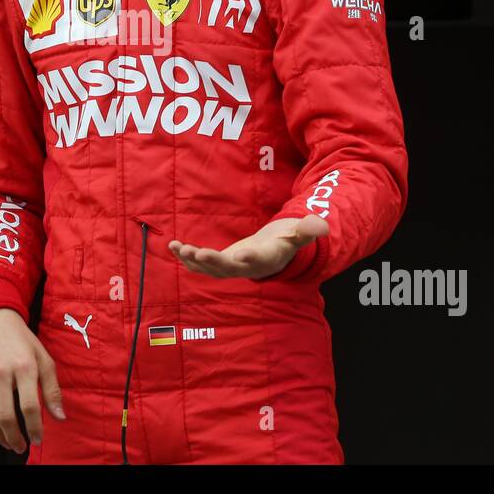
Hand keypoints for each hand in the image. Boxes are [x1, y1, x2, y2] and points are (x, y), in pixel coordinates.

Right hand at [0, 308, 65, 453]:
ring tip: (9, 442)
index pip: (29, 406)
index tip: (38, 439)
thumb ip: (52, 389)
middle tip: (22, 446)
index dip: (34, 428)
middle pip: (5, 416)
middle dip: (15, 438)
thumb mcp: (44, 358)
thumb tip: (60, 417)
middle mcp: (1, 372)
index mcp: (24, 367)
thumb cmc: (22, 341)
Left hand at [168, 214, 328, 279]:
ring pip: (208, 268)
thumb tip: (322, 224)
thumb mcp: (297, 235)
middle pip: (226, 268)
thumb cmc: (285, 242)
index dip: (247, 259)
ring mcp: (229, 267)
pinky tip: (172, 245)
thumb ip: (307, 230)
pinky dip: (186, 256)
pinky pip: (199, 262)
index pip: (255, 261)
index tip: (239, 254)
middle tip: (196, 252)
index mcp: (264, 260)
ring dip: (192, 259)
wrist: (274, 254)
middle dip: (210, 261)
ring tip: (178, 248)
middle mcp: (244, 267)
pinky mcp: (218, 263)